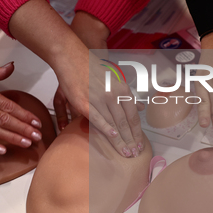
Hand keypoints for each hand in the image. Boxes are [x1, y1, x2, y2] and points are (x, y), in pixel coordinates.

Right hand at [8, 0, 142, 156]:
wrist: (71, 58)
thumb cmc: (92, 68)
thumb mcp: (115, 79)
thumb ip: (127, 95)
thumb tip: (140, 107)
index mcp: (122, 89)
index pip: (133, 116)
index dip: (137, 132)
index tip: (139, 144)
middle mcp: (113, 94)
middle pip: (125, 122)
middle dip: (131, 140)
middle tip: (134, 154)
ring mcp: (99, 98)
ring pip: (113, 123)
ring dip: (120, 140)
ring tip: (125, 153)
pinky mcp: (84, 102)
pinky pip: (97, 118)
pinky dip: (105, 128)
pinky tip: (112, 137)